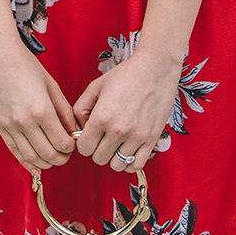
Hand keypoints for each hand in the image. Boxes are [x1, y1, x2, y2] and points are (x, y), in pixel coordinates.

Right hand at [0, 43, 78, 174]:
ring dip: (46, 163)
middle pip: (48, 154)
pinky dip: (27, 163)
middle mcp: (24, 122)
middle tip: (67, 153)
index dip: (72, 147)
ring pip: (31, 158)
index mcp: (41, 110)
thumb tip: (74, 131)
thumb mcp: (52, 86)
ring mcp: (9, 126)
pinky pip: (15, 151)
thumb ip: (64, 111)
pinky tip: (37, 167)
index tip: (74, 142)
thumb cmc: (26, 66)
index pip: (62, 143)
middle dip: (62, 158)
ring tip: (54, 157)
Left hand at [72, 49, 180, 171]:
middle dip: (97, 149)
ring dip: (113, 156)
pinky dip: (129, 161)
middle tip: (103, 136)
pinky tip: (128, 148)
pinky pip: (136, 165)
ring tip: (116, 142)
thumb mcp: (95, 87)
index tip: (91, 134)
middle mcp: (119, 130)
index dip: (84, 142)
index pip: (84, 149)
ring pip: (116, 165)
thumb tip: (79, 130)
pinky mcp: (151, 140)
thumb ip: (80, 109)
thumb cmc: (125, 76)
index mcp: (102, 117)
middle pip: (98, 159)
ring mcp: (137, 137)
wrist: (156, 69)